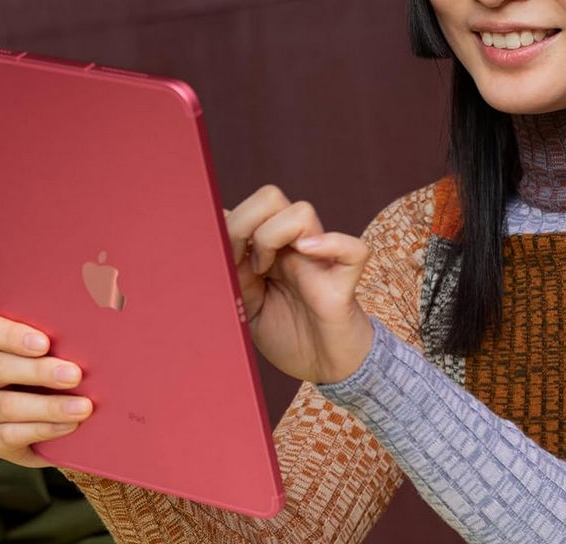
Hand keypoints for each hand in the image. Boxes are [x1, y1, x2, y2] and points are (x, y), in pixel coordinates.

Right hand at [0, 312, 94, 466]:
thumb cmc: (58, 371)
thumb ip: (64, 340)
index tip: (45, 343)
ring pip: (5, 406)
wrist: (55, 421)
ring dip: (48, 406)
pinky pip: (8, 435)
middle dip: (39, 371)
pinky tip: (69, 426)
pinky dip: (43, 429)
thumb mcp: (58, 352)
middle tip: (75, 375)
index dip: (10, 335)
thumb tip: (94, 329)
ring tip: (83, 408)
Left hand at [223, 185, 375, 383]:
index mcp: (270, 249)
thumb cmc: (288, 336)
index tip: (219, 256)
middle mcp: (294, 247)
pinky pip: (354, 249)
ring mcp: (320, 260)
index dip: (228, 224)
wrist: (324, 368)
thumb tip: (211, 238)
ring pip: (302, 212)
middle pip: (270, 197)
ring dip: (273, 236)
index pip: (248, 207)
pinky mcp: (343, 282)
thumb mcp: (246, 307)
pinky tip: (306, 255)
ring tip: (265, 270)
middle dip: (245, 224)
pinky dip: (332, 245)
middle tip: (240, 261)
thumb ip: (232, 275)